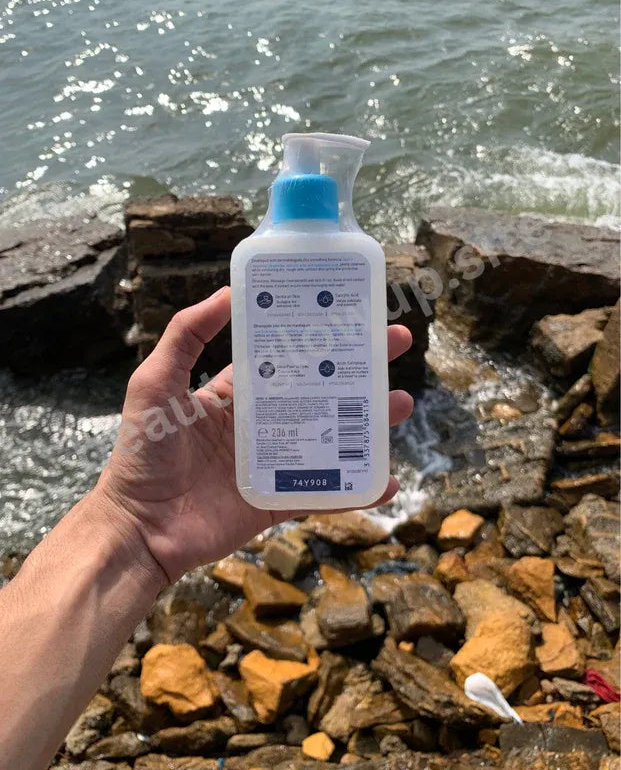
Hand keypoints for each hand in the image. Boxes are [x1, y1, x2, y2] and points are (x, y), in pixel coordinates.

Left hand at [99, 287, 412, 583]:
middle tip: (396, 344)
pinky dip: (358, 490)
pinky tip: (388, 480)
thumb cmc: (143, 451)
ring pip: (333, 437)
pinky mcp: (280, 501)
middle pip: (321, 391)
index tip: (349, 313)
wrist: (139, 527)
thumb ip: (186, 336)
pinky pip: (326, 493)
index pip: (287, 357)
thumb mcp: (157, 383)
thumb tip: (226, 292)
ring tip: (401, 404)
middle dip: (359, 368)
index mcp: (235, 394)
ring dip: (368, 422)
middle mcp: (261, 423)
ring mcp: (275, 463)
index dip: (318, 336)